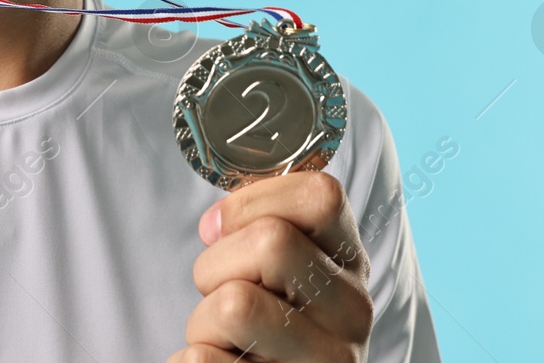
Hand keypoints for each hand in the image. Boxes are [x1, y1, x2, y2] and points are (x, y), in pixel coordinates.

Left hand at [167, 172, 371, 362]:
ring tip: (225, 337)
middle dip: (216, 263)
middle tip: (222, 293)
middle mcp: (352, 311)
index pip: (321, 197)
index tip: (224, 229)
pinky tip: (224, 362)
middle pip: (270, 242)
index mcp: (350, 263)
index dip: (254, 201)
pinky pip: (204, 359)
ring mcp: (328, 358)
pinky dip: (192, 358)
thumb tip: (214, 225)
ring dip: (204, 319)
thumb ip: (263, 226)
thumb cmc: (272, 319)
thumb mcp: (289, 268)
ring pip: (235, 305)